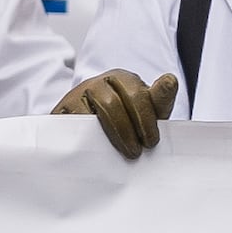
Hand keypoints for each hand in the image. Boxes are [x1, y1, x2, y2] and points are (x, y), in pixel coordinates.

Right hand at [53, 68, 176, 158]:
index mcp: (122, 79)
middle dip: (128, 131)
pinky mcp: (61, 111)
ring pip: (91, 115)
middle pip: (112, 105)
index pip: (136, 94)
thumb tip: (170, 80)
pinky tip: (97, 151)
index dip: (145, 119)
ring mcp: (76, 95)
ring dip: (110, 136)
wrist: (92, 131)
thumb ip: (160, 99)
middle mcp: (98, 83)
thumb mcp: (148, 110)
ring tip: (123, 153)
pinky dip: (86, 139)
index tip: (151, 142)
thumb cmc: (126, 119)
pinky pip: (73, 124)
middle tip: (136, 152)